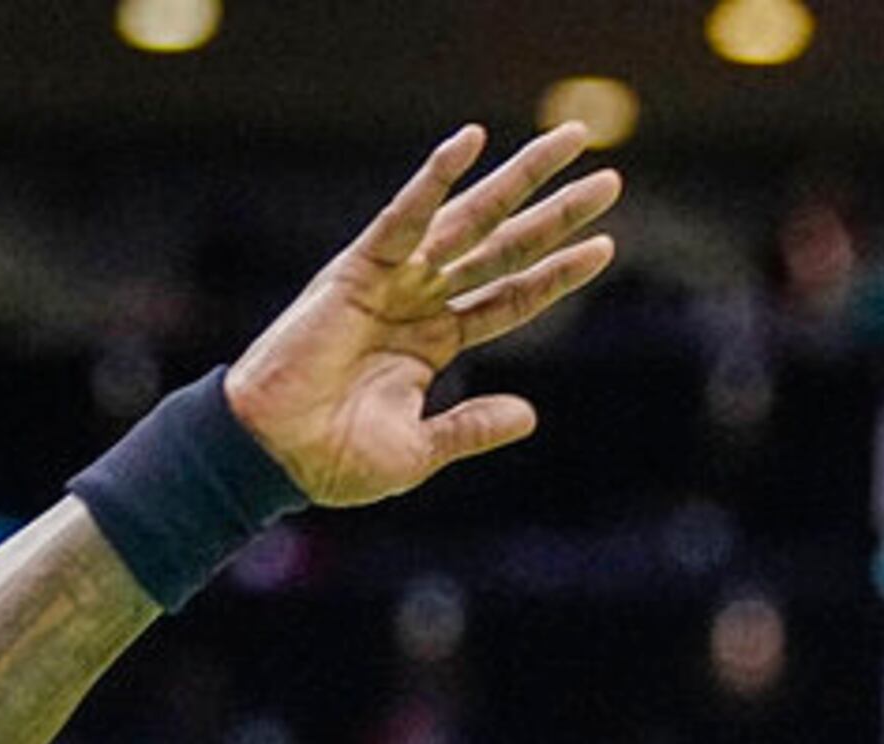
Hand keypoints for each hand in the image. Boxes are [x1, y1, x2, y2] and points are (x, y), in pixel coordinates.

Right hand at [224, 124, 621, 508]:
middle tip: (609, 180)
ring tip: (571, 142)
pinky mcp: (358, 270)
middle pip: (504, 246)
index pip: (511, 297)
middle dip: (555, 213)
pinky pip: (403, 215)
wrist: (275, 455)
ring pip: (470, 220)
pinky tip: (470, 142)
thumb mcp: (420, 451)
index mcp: (435, 342)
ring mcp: (393, 280)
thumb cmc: (334, 460)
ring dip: (520, 182)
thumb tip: (529, 415)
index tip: (604, 247)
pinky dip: (435, 178)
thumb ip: (472, 428)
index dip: (556, 274)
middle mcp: (421, 301)